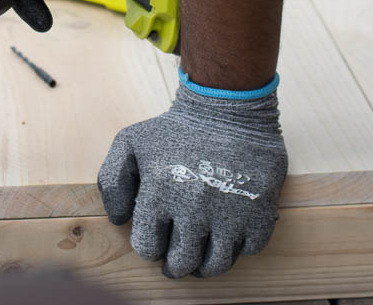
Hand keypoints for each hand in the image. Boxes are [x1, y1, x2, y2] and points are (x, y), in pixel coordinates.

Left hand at [98, 74, 287, 278]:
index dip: (149, 244)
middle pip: (181, 263)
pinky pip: (248, 250)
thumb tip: (119, 220)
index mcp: (160, 193)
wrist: (227, 107)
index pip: (147, 247)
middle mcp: (195, 209)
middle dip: (174, 262)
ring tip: (199, 253)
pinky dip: (239, 246)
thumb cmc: (175, 128)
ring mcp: (230, 214)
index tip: (155, 236)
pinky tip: (229, 230)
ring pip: (215, 265)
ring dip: (204, 264)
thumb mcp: (130, 142)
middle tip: (175, 256)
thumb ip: (112, 180)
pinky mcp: (260, 213)